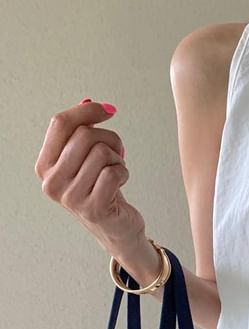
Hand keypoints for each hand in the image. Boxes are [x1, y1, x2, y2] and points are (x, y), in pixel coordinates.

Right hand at [35, 98, 145, 256]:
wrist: (114, 226)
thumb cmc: (101, 187)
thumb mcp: (85, 158)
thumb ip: (83, 131)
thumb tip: (89, 102)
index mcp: (45, 165)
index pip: (61, 123)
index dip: (88, 111)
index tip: (109, 110)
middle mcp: (51, 181)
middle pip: (85, 135)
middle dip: (110, 138)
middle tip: (117, 152)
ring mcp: (70, 196)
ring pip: (102, 153)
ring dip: (118, 159)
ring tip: (115, 171)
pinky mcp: (92, 207)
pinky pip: (114, 172)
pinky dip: (124, 172)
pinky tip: (120, 183)